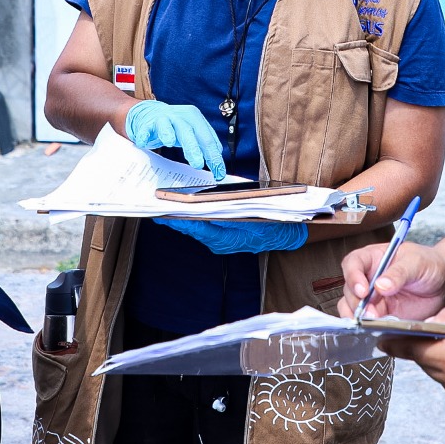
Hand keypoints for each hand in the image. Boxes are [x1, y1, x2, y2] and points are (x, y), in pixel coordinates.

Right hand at [124, 101, 226, 179]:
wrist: (152, 115)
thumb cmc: (175, 127)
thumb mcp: (193, 133)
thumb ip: (204, 144)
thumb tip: (218, 163)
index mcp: (195, 119)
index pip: (208, 139)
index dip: (213, 157)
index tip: (218, 172)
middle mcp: (181, 116)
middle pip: (190, 132)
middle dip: (194, 148)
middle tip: (198, 164)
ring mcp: (164, 118)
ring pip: (168, 127)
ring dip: (169, 135)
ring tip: (170, 144)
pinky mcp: (148, 123)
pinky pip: (146, 129)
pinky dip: (144, 135)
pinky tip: (144, 142)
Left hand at [155, 218, 307, 254]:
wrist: (287, 234)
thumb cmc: (273, 220)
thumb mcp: (255, 210)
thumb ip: (233, 206)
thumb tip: (210, 199)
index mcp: (230, 237)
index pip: (200, 228)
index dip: (181, 220)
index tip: (166, 213)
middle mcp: (222, 243)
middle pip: (193, 230)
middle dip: (176, 219)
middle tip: (158, 208)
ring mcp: (222, 244)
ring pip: (196, 231)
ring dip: (182, 220)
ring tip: (166, 208)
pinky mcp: (222, 241)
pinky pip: (203, 231)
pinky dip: (192, 222)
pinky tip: (184, 213)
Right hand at [339, 241, 444, 321]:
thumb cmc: (431, 264)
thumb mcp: (416, 262)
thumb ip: (398, 273)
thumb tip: (380, 285)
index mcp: (373, 258)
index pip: (353, 264)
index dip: (353, 276)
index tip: (362, 290)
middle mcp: (369, 278)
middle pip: (350, 289)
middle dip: (357, 303)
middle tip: (370, 313)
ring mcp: (373, 298)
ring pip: (353, 308)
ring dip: (358, 317)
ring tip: (372, 322)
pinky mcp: (381, 315)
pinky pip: (367, 322)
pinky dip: (368, 327)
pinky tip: (377, 328)